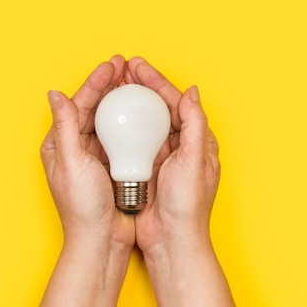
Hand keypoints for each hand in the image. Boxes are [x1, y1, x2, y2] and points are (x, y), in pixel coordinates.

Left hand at [37, 55, 134, 306]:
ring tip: (133, 82)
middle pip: (93, 108)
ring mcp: (93, 156)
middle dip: (109, 86)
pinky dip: (129, 121)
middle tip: (125, 66)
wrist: (101, 240)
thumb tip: (55, 94)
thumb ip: (65, 126)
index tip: (111, 66)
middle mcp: (75, 148)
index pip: (77, 105)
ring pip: (107, 119)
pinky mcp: (110, 165)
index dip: (94, 83)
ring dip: (119, 100)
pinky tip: (141, 112)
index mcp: (60, 145)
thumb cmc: (83, 207)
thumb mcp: (72, 162)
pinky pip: (120, 136)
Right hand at [124, 56, 219, 252]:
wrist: (171, 240)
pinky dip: (122, 126)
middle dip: (141, 86)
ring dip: (130, 102)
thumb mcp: (195, 161)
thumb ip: (195, 126)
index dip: (157, 82)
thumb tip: (191, 92)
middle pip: (158, 107)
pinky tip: (109, 117)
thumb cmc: (187, 205)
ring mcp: (161, 156)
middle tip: (122, 69)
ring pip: (144, 121)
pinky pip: (132, 140)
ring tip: (114, 85)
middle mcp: (180, 145)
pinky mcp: (145, 168)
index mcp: (197, 141)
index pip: (176, 102)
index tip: (137, 66)